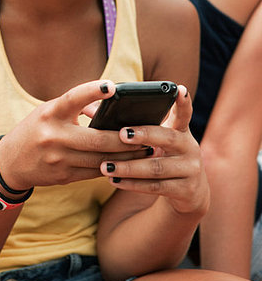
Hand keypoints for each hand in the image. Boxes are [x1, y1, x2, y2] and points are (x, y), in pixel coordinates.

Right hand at [0, 80, 146, 190]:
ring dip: (126, 156)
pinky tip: (129, 163)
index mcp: (50, 113)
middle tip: (148, 134)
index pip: (72, 98)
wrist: (10, 162)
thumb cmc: (36, 129)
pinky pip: (95, 172)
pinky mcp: (63, 176)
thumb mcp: (50, 111)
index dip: (92, 91)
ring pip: (100, 159)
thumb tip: (110, 106)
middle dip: (125, 138)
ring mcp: (58, 159)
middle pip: (97, 139)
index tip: (111, 86)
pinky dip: (113, 166)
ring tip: (147, 149)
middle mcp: (53, 136)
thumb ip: (77, 107)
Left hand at [100, 85, 209, 215]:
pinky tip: (114, 180)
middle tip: (122, 133)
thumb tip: (89, 109)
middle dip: (144, 134)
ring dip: (129, 166)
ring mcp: (190, 169)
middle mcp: (190, 147)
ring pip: (156, 167)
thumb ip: (132, 123)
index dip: (182, 101)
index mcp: (181, 130)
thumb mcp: (155, 139)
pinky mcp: (186, 190)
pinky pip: (155, 187)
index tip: (178, 88)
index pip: (183, 112)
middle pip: (167, 138)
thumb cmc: (163, 155)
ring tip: (106, 165)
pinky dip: (133, 184)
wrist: (190, 192)